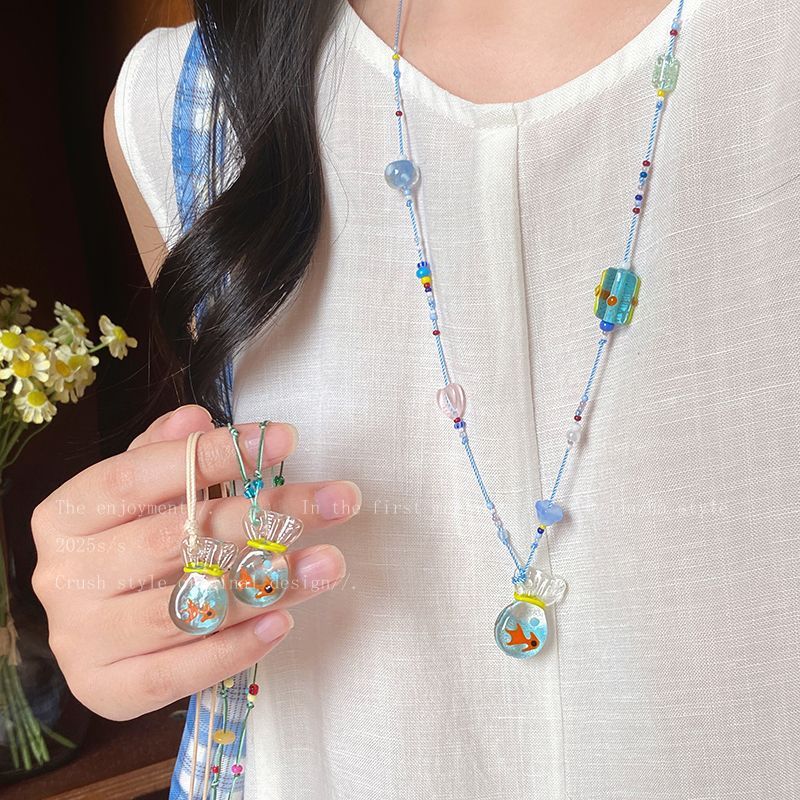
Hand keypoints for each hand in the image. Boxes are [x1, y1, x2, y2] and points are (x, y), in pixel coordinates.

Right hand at [31, 405, 359, 720]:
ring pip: (188, 606)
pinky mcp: (107, 689)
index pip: (141, 476)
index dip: (214, 454)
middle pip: (176, 539)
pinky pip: (180, 671)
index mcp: (66, 515)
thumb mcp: (138, 493)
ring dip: (268, 583)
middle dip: (264, 516)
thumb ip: (164, 455)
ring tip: (329, 563)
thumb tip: (196, 418)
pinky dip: (236, 646)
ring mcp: (81, 638)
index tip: (285, 440)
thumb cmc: (124, 544)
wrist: (92, 628)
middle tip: (335, 503)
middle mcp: (66, 575)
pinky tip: (284, 620)